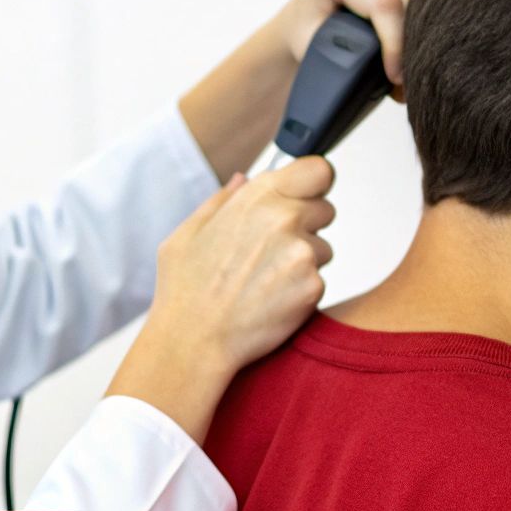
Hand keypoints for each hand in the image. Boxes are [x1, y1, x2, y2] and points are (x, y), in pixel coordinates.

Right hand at [107, 157, 336, 440]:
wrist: (193, 341)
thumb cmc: (184, 290)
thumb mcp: (188, 233)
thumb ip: (223, 200)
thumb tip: (245, 179)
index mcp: (257, 198)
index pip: (317, 169)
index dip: (313, 182)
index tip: (304, 195)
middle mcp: (284, 219)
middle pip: (325, 209)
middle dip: (306, 225)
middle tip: (272, 251)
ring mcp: (302, 253)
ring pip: (323, 248)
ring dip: (304, 260)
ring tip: (264, 280)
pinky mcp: (313, 286)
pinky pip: (319, 280)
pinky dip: (301, 290)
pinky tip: (270, 299)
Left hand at [268, 0, 416, 99]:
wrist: (305, 23)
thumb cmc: (306, 35)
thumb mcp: (314, 47)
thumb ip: (344, 54)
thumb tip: (381, 71)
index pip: (382, 3)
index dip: (395, 42)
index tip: (395, 75)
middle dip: (410, 42)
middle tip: (406, 80)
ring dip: (422, 33)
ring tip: (408, 67)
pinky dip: (427, 22)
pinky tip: (415, 46)